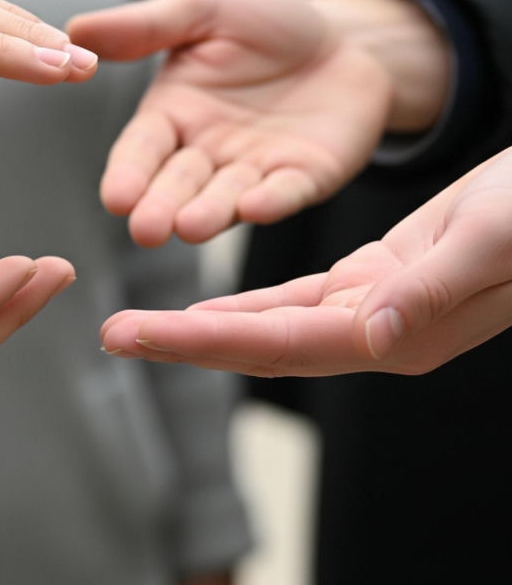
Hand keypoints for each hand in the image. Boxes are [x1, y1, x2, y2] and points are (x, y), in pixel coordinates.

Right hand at [68, 0, 398, 244]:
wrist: (348, 38)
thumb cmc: (268, 23)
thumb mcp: (203, 9)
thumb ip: (145, 26)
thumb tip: (75, 27)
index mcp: (173, 113)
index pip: (141, 150)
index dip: (128, 174)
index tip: (115, 197)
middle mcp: (206, 151)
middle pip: (177, 184)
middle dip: (161, 207)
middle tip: (146, 229)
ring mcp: (255, 170)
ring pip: (225, 197)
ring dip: (208, 214)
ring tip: (189, 227)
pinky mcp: (304, 178)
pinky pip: (286, 191)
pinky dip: (272, 201)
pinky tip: (256, 207)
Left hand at [101, 146, 511, 375]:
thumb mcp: (491, 239)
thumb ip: (431, 288)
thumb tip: (371, 335)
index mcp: (393, 333)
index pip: (277, 344)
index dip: (203, 342)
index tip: (138, 334)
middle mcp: (373, 334)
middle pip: (258, 345)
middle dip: (182, 342)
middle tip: (112, 335)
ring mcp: (371, 313)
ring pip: (268, 327)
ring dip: (202, 328)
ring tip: (139, 326)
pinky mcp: (371, 283)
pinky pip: (293, 302)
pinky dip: (247, 307)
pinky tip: (207, 309)